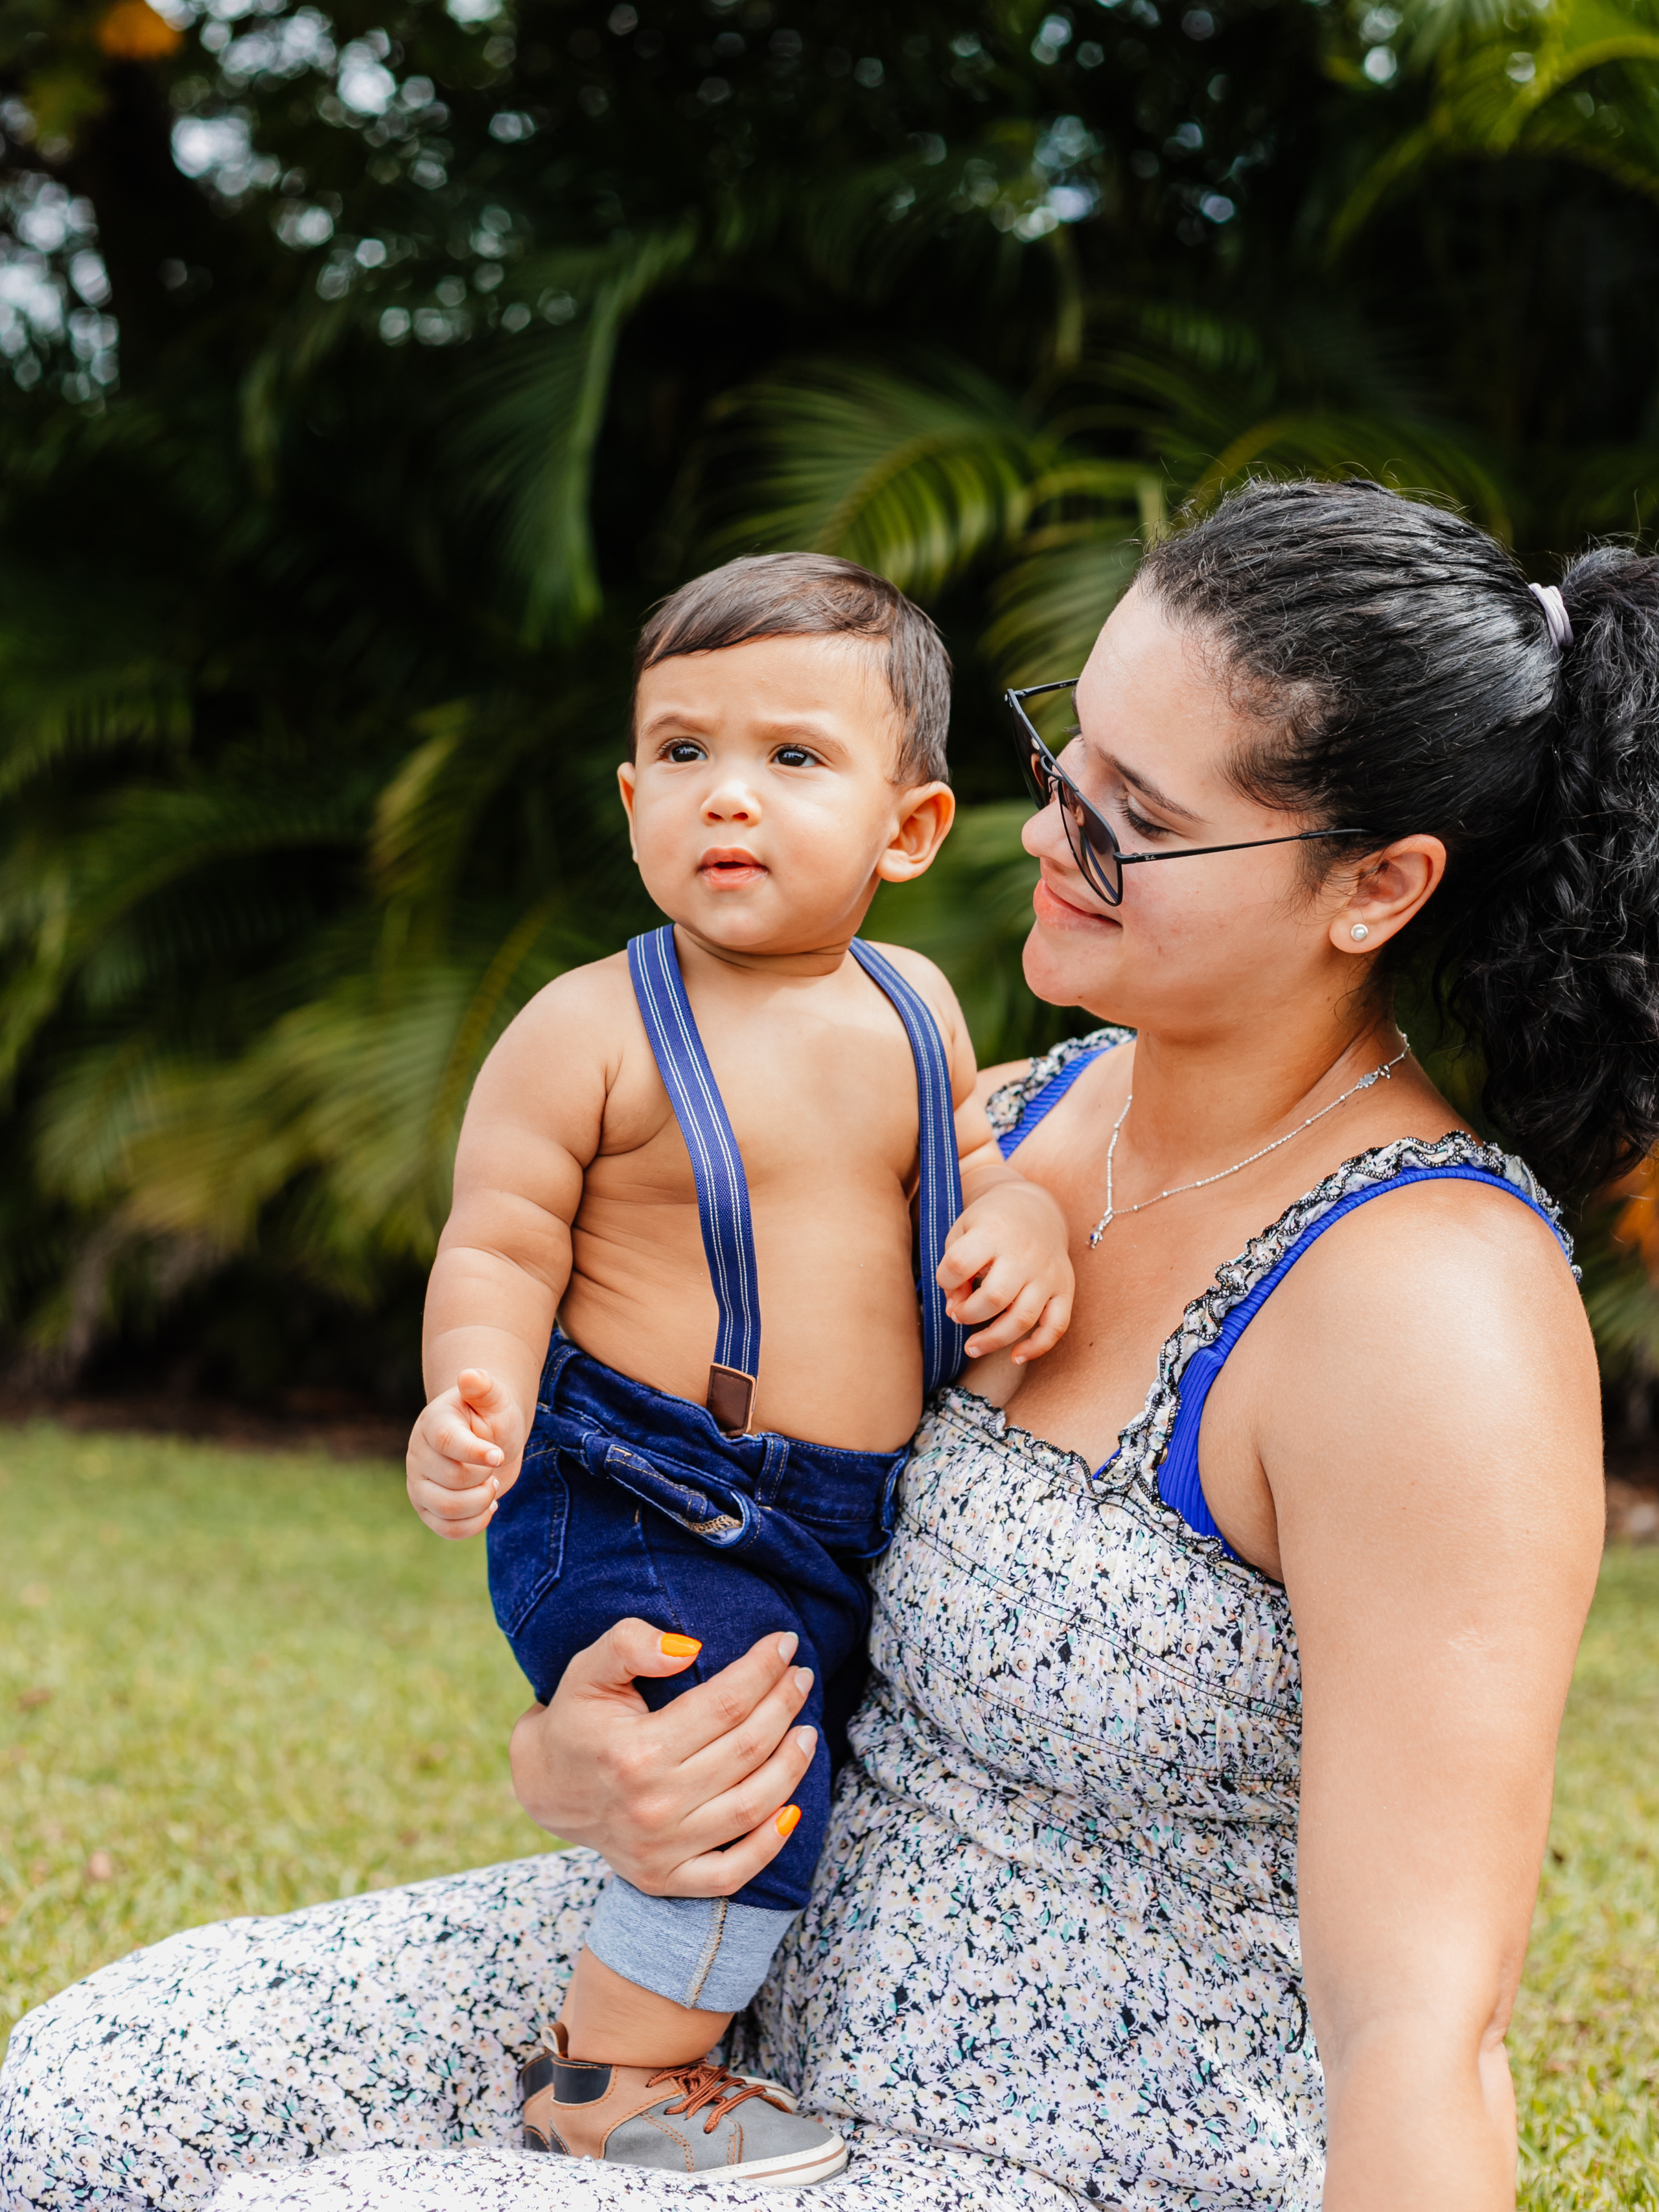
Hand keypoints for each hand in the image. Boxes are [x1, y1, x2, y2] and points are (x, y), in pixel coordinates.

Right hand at [406, 1366, 525, 1539]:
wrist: (489, 1437)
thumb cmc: (491, 1414)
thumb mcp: (494, 1397)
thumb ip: (483, 1386)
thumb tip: (469, 1376)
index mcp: (433, 1423)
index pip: (447, 1442)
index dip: (475, 1452)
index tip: (499, 1455)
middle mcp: (419, 1455)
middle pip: (453, 1480)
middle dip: (485, 1476)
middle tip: (494, 1463)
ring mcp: (419, 1484)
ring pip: (448, 1509)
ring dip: (481, 1502)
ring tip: (490, 1485)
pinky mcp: (427, 1509)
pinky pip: (448, 1529)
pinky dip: (475, 1523)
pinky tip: (488, 1506)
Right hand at [510, 1619, 820, 1895]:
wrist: (543, 1786)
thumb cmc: (576, 1717)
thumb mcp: (589, 1668)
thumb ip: (631, 1644)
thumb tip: (688, 1649)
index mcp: (635, 1752)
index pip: (725, 1704)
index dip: (763, 1669)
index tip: (786, 1643)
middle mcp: (651, 1806)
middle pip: (746, 1749)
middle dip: (785, 1705)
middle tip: (803, 1677)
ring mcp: (660, 1849)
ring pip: (751, 1806)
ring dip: (791, 1766)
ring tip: (807, 1730)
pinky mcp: (663, 1879)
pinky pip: (732, 1872)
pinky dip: (769, 1845)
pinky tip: (794, 1809)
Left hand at [937, 1178, 1073, 1362]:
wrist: (1035, 1207)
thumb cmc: (991, 1223)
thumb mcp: (963, 1231)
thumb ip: (952, 1267)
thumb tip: (955, 1310)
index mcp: (994, 1232)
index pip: (960, 1265)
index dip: (945, 1281)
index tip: (947, 1282)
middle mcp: (1024, 1254)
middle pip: (994, 1297)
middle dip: (968, 1315)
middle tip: (958, 1315)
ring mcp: (1047, 1273)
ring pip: (1023, 1318)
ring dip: (993, 1340)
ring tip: (973, 1347)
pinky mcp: (1065, 1288)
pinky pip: (1057, 1326)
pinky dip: (1037, 1347)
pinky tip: (1016, 1356)